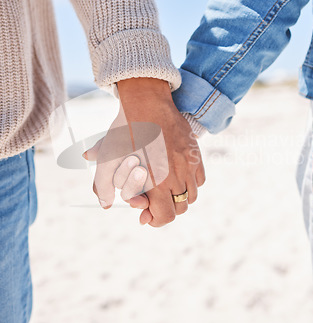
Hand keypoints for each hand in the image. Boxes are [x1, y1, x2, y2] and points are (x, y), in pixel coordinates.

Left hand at [84, 78, 204, 226]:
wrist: (147, 101)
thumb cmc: (126, 129)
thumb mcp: (108, 157)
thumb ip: (103, 184)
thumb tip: (105, 205)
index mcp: (156, 180)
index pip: (165, 216)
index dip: (154, 220)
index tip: (144, 214)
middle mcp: (177, 175)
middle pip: (179, 208)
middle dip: (164, 209)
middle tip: (151, 200)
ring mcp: (189, 164)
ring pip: (191, 196)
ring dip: (177, 197)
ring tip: (163, 189)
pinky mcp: (195, 153)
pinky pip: (199, 179)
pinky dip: (189, 183)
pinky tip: (175, 175)